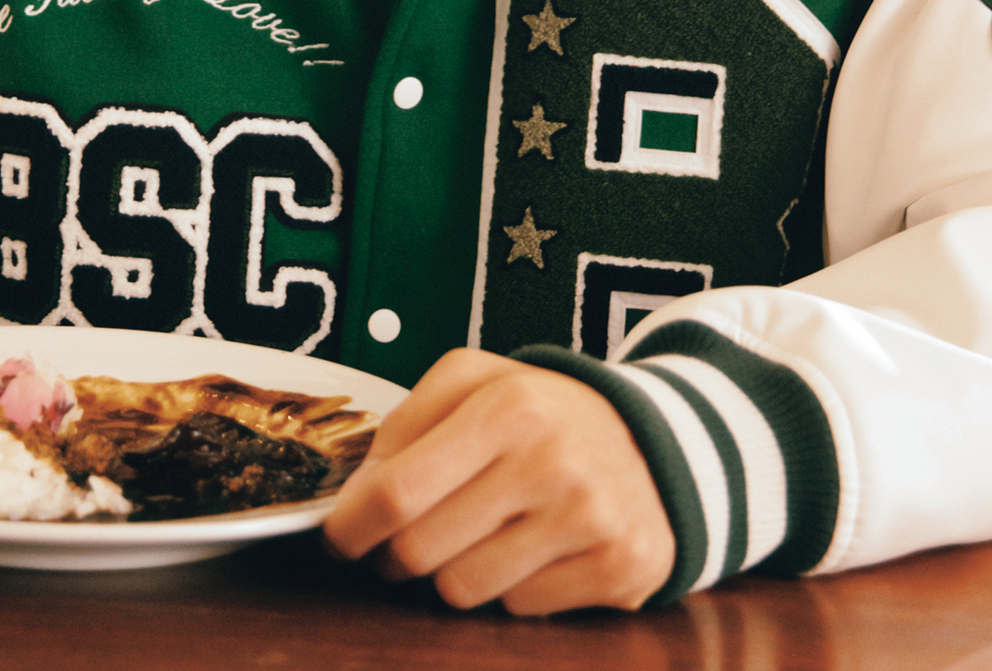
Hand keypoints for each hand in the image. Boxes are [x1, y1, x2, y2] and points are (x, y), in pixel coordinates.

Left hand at [324, 347, 674, 614]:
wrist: (652, 440)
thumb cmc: (540, 413)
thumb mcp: (474, 383)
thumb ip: (406, 426)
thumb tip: (355, 500)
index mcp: (506, 405)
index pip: (398, 490)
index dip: (352, 527)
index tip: (339, 539)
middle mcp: (551, 460)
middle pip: (421, 550)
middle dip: (394, 555)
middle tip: (402, 543)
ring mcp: (589, 518)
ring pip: (463, 589)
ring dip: (452, 571)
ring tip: (475, 536)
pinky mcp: (618, 567)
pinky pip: (518, 608)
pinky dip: (509, 588)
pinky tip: (530, 549)